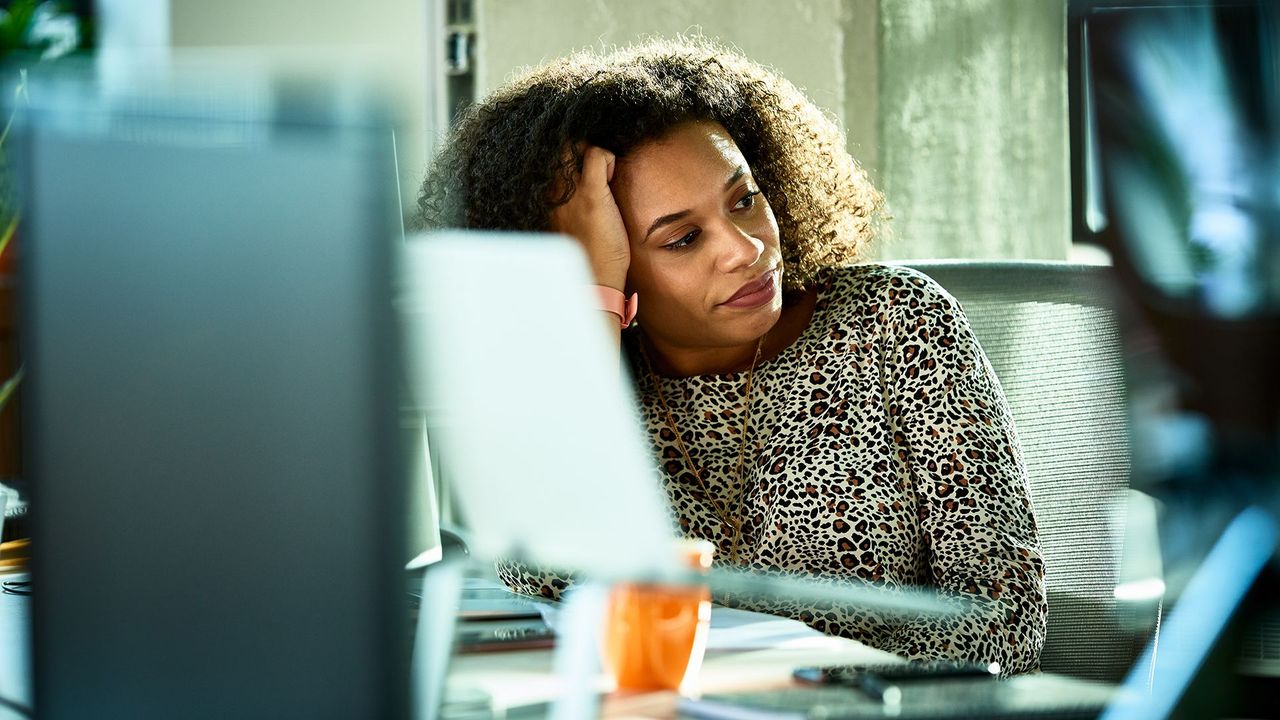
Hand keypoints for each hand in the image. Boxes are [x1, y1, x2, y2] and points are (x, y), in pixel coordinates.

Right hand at [548, 145, 629, 290]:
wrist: (595, 280)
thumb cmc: (589, 257)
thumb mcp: (570, 227)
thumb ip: (570, 205)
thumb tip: (587, 186)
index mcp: (546, 199)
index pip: (550, 158)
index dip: (570, 155)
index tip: (586, 165)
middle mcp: (552, 191)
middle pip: (559, 146)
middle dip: (578, 146)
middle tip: (597, 163)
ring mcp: (570, 191)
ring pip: (574, 145)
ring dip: (592, 151)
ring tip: (604, 173)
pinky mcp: (590, 193)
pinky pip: (596, 154)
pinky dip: (607, 158)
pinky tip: (611, 178)